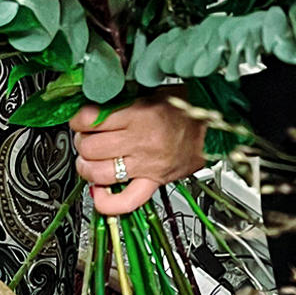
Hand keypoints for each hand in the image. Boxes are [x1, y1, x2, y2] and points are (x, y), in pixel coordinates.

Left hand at [69, 89, 207, 215]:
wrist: (217, 129)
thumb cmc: (189, 108)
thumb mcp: (154, 92)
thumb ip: (124, 100)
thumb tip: (96, 105)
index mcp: (140, 115)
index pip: (91, 120)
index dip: (79, 119)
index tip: (81, 119)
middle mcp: (141, 142)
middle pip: (90, 147)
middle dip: (81, 141)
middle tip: (85, 137)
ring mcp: (147, 166)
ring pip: (99, 173)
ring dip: (86, 168)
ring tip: (88, 161)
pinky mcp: (154, 182)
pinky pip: (126, 201)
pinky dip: (106, 202)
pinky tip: (98, 192)